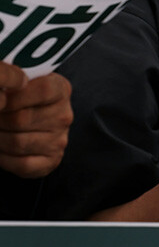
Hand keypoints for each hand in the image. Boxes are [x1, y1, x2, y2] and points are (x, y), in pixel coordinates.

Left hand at [0, 63, 72, 178]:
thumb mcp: (22, 84)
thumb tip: (0, 87)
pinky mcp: (52, 160)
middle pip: (22, 119)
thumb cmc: (22, 100)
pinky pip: (22, 164)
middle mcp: (64, 115)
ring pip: (18, 143)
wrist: (35, 122)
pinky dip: (4, 159)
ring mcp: (60, 140)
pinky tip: (1, 149)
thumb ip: (12, 82)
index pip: (43, 90)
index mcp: (61, 90)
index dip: (14, 96)